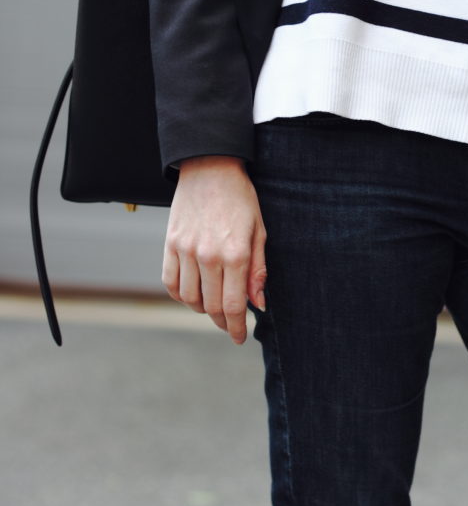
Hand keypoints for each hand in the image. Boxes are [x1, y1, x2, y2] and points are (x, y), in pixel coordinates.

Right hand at [161, 155, 266, 343]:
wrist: (210, 167)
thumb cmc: (240, 198)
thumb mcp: (259, 230)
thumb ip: (258, 270)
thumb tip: (258, 304)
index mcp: (235, 254)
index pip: (233, 306)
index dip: (237, 327)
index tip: (240, 337)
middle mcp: (208, 256)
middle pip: (210, 307)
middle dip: (222, 322)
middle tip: (230, 324)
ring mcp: (186, 250)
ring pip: (189, 299)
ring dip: (202, 309)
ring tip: (213, 305)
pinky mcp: (170, 244)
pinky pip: (171, 282)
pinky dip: (181, 295)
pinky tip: (193, 293)